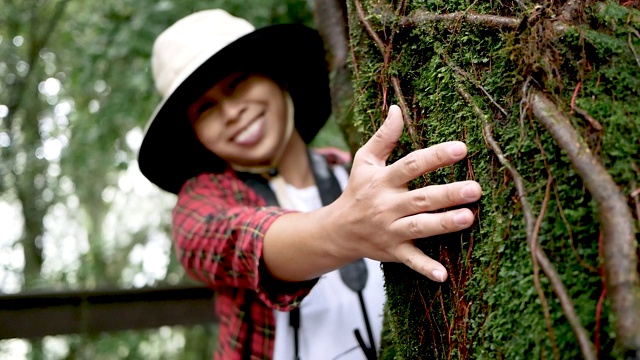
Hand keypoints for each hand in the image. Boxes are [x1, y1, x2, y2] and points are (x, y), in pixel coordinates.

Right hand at [329, 105, 481, 281]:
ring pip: (420, 227)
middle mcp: (388, 205)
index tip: (461, 148)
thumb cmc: (357, 190)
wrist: (338, 230)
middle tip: (475, 189)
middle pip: (421, 198)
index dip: (436, 157)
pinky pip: (411, 260)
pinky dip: (425, 269)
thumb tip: (397, 108)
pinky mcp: (394, 251)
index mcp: (383, 181)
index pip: (412, 165)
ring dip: (444, 224)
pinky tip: (444, 275)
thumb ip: (383, 136)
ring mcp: (391, 230)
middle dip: (448, 194)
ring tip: (469, 218)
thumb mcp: (365, 161)